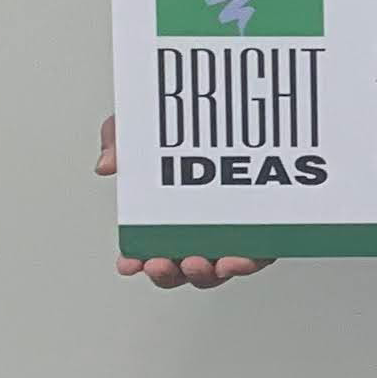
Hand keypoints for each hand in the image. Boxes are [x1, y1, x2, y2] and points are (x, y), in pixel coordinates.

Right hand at [99, 114, 266, 291]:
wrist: (246, 103)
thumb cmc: (195, 125)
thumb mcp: (150, 124)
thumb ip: (121, 139)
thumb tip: (108, 164)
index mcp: (171, 215)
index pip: (149, 249)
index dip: (135, 261)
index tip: (128, 263)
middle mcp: (202, 229)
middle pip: (181, 269)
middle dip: (167, 273)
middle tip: (159, 262)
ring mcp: (234, 232)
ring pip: (217, 270)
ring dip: (204, 274)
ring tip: (195, 262)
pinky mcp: (268, 229)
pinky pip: (259, 256)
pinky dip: (247, 263)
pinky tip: (237, 258)